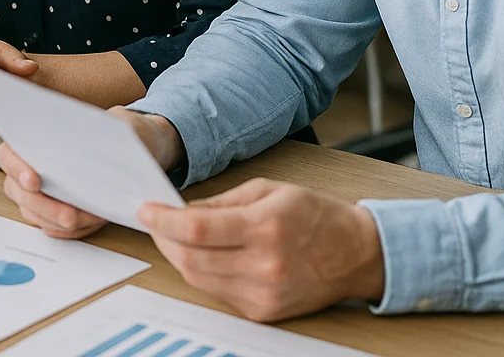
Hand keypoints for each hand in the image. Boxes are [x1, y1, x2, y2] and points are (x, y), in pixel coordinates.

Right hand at [0, 109, 183, 237]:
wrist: (132, 155)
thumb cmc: (118, 135)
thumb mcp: (118, 123)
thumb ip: (108, 126)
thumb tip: (106, 133)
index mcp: (32, 139)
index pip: (9, 154)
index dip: (17, 168)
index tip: (35, 180)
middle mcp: (28, 168)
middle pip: (18, 191)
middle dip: (44, 206)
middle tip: (68, 215)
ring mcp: (37, 194)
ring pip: (34, 214)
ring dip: (58, 221)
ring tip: (87, 219)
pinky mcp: (52, 214)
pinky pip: (53, 228)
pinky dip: (72, 230)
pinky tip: (92, 221)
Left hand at [138, 178, 384, 321]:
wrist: (358, 255)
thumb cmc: (315, 216)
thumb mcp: (268, 191)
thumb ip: (221, 202)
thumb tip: (180, 210)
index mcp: (266, 227)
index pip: (197, 229)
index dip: (163, 220)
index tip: (146, 209)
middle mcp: (265, 265)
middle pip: (191, 259)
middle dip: (164, 239)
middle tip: (155, 222)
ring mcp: (264, 294)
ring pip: (199, 279)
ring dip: (179, 257)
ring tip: (175, 237)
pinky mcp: (264, 312)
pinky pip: (217, 292)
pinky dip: (203, 273)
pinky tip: (205, 256)